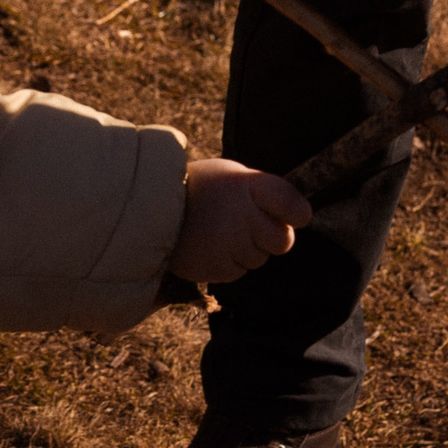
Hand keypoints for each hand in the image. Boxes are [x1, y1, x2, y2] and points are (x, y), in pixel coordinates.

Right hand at [170, 158, 313, 284]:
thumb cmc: (198, 189)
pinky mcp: (217, 267)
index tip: (297, 216)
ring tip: (220, 232)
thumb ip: (261, 192)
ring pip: (260, 258)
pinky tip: (210, 247)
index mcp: (246, 185)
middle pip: (283, 240)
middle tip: (249, 226)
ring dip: (247, 250)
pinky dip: (228, 263)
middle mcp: (241, 214)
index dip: (298, 213)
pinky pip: (239, 272)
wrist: (149, 211)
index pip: (292, 204)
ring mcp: (229, 243)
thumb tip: (295, 215)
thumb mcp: (230, 175)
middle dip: (272, 237)